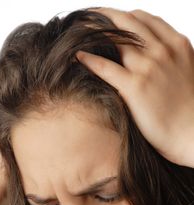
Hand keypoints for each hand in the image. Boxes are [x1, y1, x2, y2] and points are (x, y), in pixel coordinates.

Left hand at [77, 8, 193, 166]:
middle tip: (87, 17)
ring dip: (92, 32)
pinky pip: (106, 67)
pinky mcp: (135, 86)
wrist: (192, 134)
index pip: (144, 19)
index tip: (109, 19)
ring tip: (76, 32)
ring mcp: (149, 67)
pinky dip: (89, 59)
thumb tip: (149, 59)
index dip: (123, 16)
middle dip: (104, 15)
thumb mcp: (185, 73)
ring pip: (115, 39)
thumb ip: (169, 60)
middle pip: (127, 21)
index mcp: (177, 45)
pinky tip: (77, 55)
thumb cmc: (189, 111)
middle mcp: (163, 51)